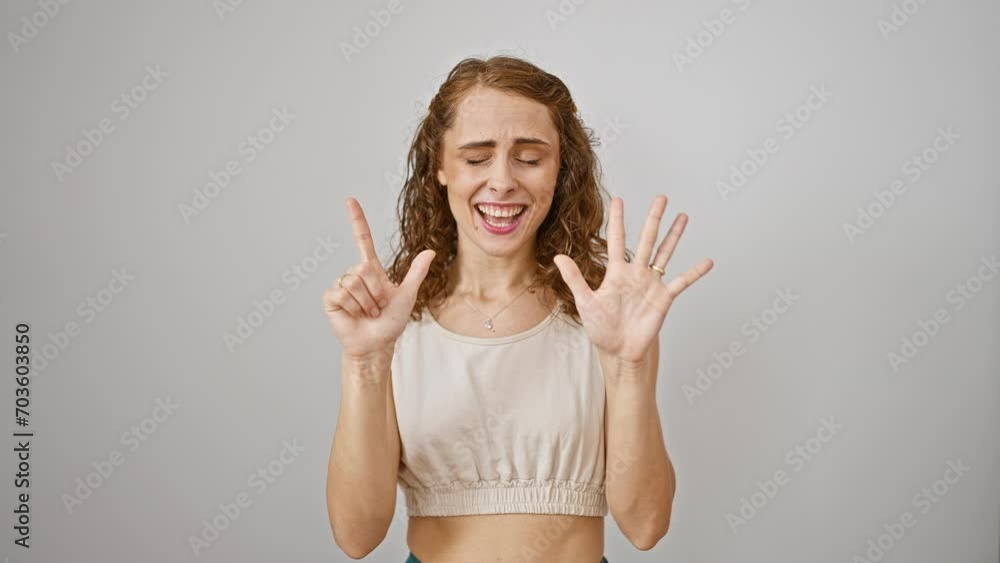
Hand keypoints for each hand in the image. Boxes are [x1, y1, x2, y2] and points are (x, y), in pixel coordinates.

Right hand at [323, 198, 434, 360]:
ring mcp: (341, 285)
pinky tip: (354, 315)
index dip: (357, 220)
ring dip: (366, 302)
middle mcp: (355, 274)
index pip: (363, 240)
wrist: (376, 344)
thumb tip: (431, 251)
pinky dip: (353, 307)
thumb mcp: (408, 295)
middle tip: (377, 307)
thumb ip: (416, 272)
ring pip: (355, 282)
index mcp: (372, 270)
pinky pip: (343, 293)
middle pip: (364, 268)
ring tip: (367, 313)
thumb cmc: (391, 322)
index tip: (350, 200)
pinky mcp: (331, 298)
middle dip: (376, 291)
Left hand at [553, 195, 712, 363]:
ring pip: (664, 253)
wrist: (619, 351)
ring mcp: (651, 284)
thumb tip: (557, 257)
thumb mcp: (585, 302)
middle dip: (653, 218)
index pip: (617, 239)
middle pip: (646, 239)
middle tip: (661, 198)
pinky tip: (707, 262)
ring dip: (674, 236)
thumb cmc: (601, 328)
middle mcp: (636, 273)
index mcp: (616, 272)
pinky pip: (682, 282)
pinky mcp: (664, 298)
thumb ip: (574, 278)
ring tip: (683, 217)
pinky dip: (695, 272)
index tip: (618, 200)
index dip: (617, 220)